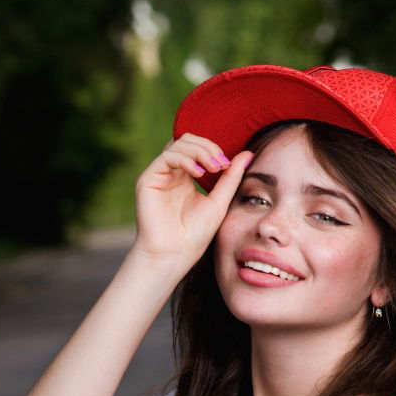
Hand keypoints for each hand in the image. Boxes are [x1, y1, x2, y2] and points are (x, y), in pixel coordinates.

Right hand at [132, 133, 253, 266]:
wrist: (174, 255)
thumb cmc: (195, 235)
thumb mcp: (219, 202)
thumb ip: (231, 178)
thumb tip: (248, 154)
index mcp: (186, 177)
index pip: (198, 148)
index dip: (214, 150)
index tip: (228, 165)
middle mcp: (171, 173)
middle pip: (188, 140)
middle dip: (208, 147)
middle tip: (221, 164)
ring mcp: (159, 175)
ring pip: (178, 144)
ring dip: (200, 151)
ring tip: (213, 168)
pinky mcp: (148, 179)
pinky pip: (167, 156)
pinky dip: (185, 159)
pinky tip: (198, 173)